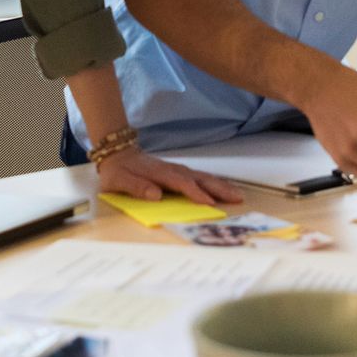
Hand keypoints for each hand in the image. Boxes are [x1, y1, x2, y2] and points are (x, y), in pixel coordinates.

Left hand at [97, 147, 243, 205]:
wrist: (118, 154)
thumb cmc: (119, 171)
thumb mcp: (119, 181)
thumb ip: (136, 187)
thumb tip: (156, 194)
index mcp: (159, 173)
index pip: (181, 183)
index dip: (196, 192)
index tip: (210, 203)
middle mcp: (172, 170)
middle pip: (199, 178)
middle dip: (218, 188)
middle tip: (237, 198)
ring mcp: (177, 170)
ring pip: (202, 177)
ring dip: (220, 185)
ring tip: (238, 194)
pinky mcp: (179, 172)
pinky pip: (200, 177)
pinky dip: (214, 182)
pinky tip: (224, 187)